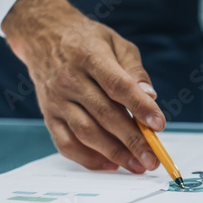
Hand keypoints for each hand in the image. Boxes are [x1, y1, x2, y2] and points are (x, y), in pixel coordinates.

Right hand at [1, 0, 164, 172]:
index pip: (118, 85)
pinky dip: (88, 159)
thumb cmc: (87, 41)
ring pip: (86, 133)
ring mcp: (57, 100)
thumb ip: (134, 70)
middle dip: (132, 140)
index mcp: (90, 57)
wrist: (43, 36)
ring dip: (114, 153)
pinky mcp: (48, 116)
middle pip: (104, 115)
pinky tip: (110, 165)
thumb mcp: (116, 43)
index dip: (140, 107)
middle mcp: (70, 80)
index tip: (159, 125)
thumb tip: (150, 97)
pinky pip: (66, 144)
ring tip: (137, 165)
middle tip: (153, 158)